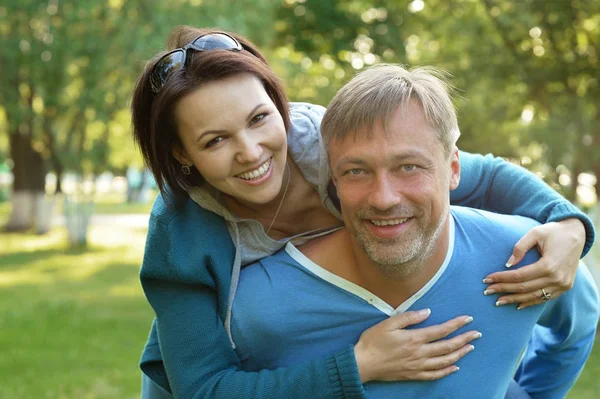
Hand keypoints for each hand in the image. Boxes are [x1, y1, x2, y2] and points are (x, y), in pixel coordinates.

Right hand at [354, 309, 480, 381]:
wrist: (363, 363)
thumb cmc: (373, 341)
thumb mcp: (389, 323)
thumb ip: (409, 317)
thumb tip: (428, 312)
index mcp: (415, 338)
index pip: (441, 330)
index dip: (456, 324)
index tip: (468, 319)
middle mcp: (420, 353)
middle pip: (448, 346)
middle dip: (464, 338)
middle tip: (477, 333)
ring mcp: (418, 366)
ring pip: (445, 360)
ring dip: (460, 354)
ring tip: (470, 347)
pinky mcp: (414, 375)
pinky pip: (435, 374)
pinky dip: (447, 371)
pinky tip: (454, 367)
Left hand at [482, 218, 584, 308]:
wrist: (576, 234)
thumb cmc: (553, 231)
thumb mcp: (535, 233)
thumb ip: (520, 247)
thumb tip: (508, 264)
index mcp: (549, 265)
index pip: (519, 276)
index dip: (502, 278)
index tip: (486, 279)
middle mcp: (557, 278)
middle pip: (524, 288)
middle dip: (503, 290)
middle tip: (486, 291)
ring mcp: (563, 285)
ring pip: (534, 296)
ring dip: (515, 299)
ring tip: (498, 301)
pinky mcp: (565, 287)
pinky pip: (545, 298)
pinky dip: (531, 302)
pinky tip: (517, 304)